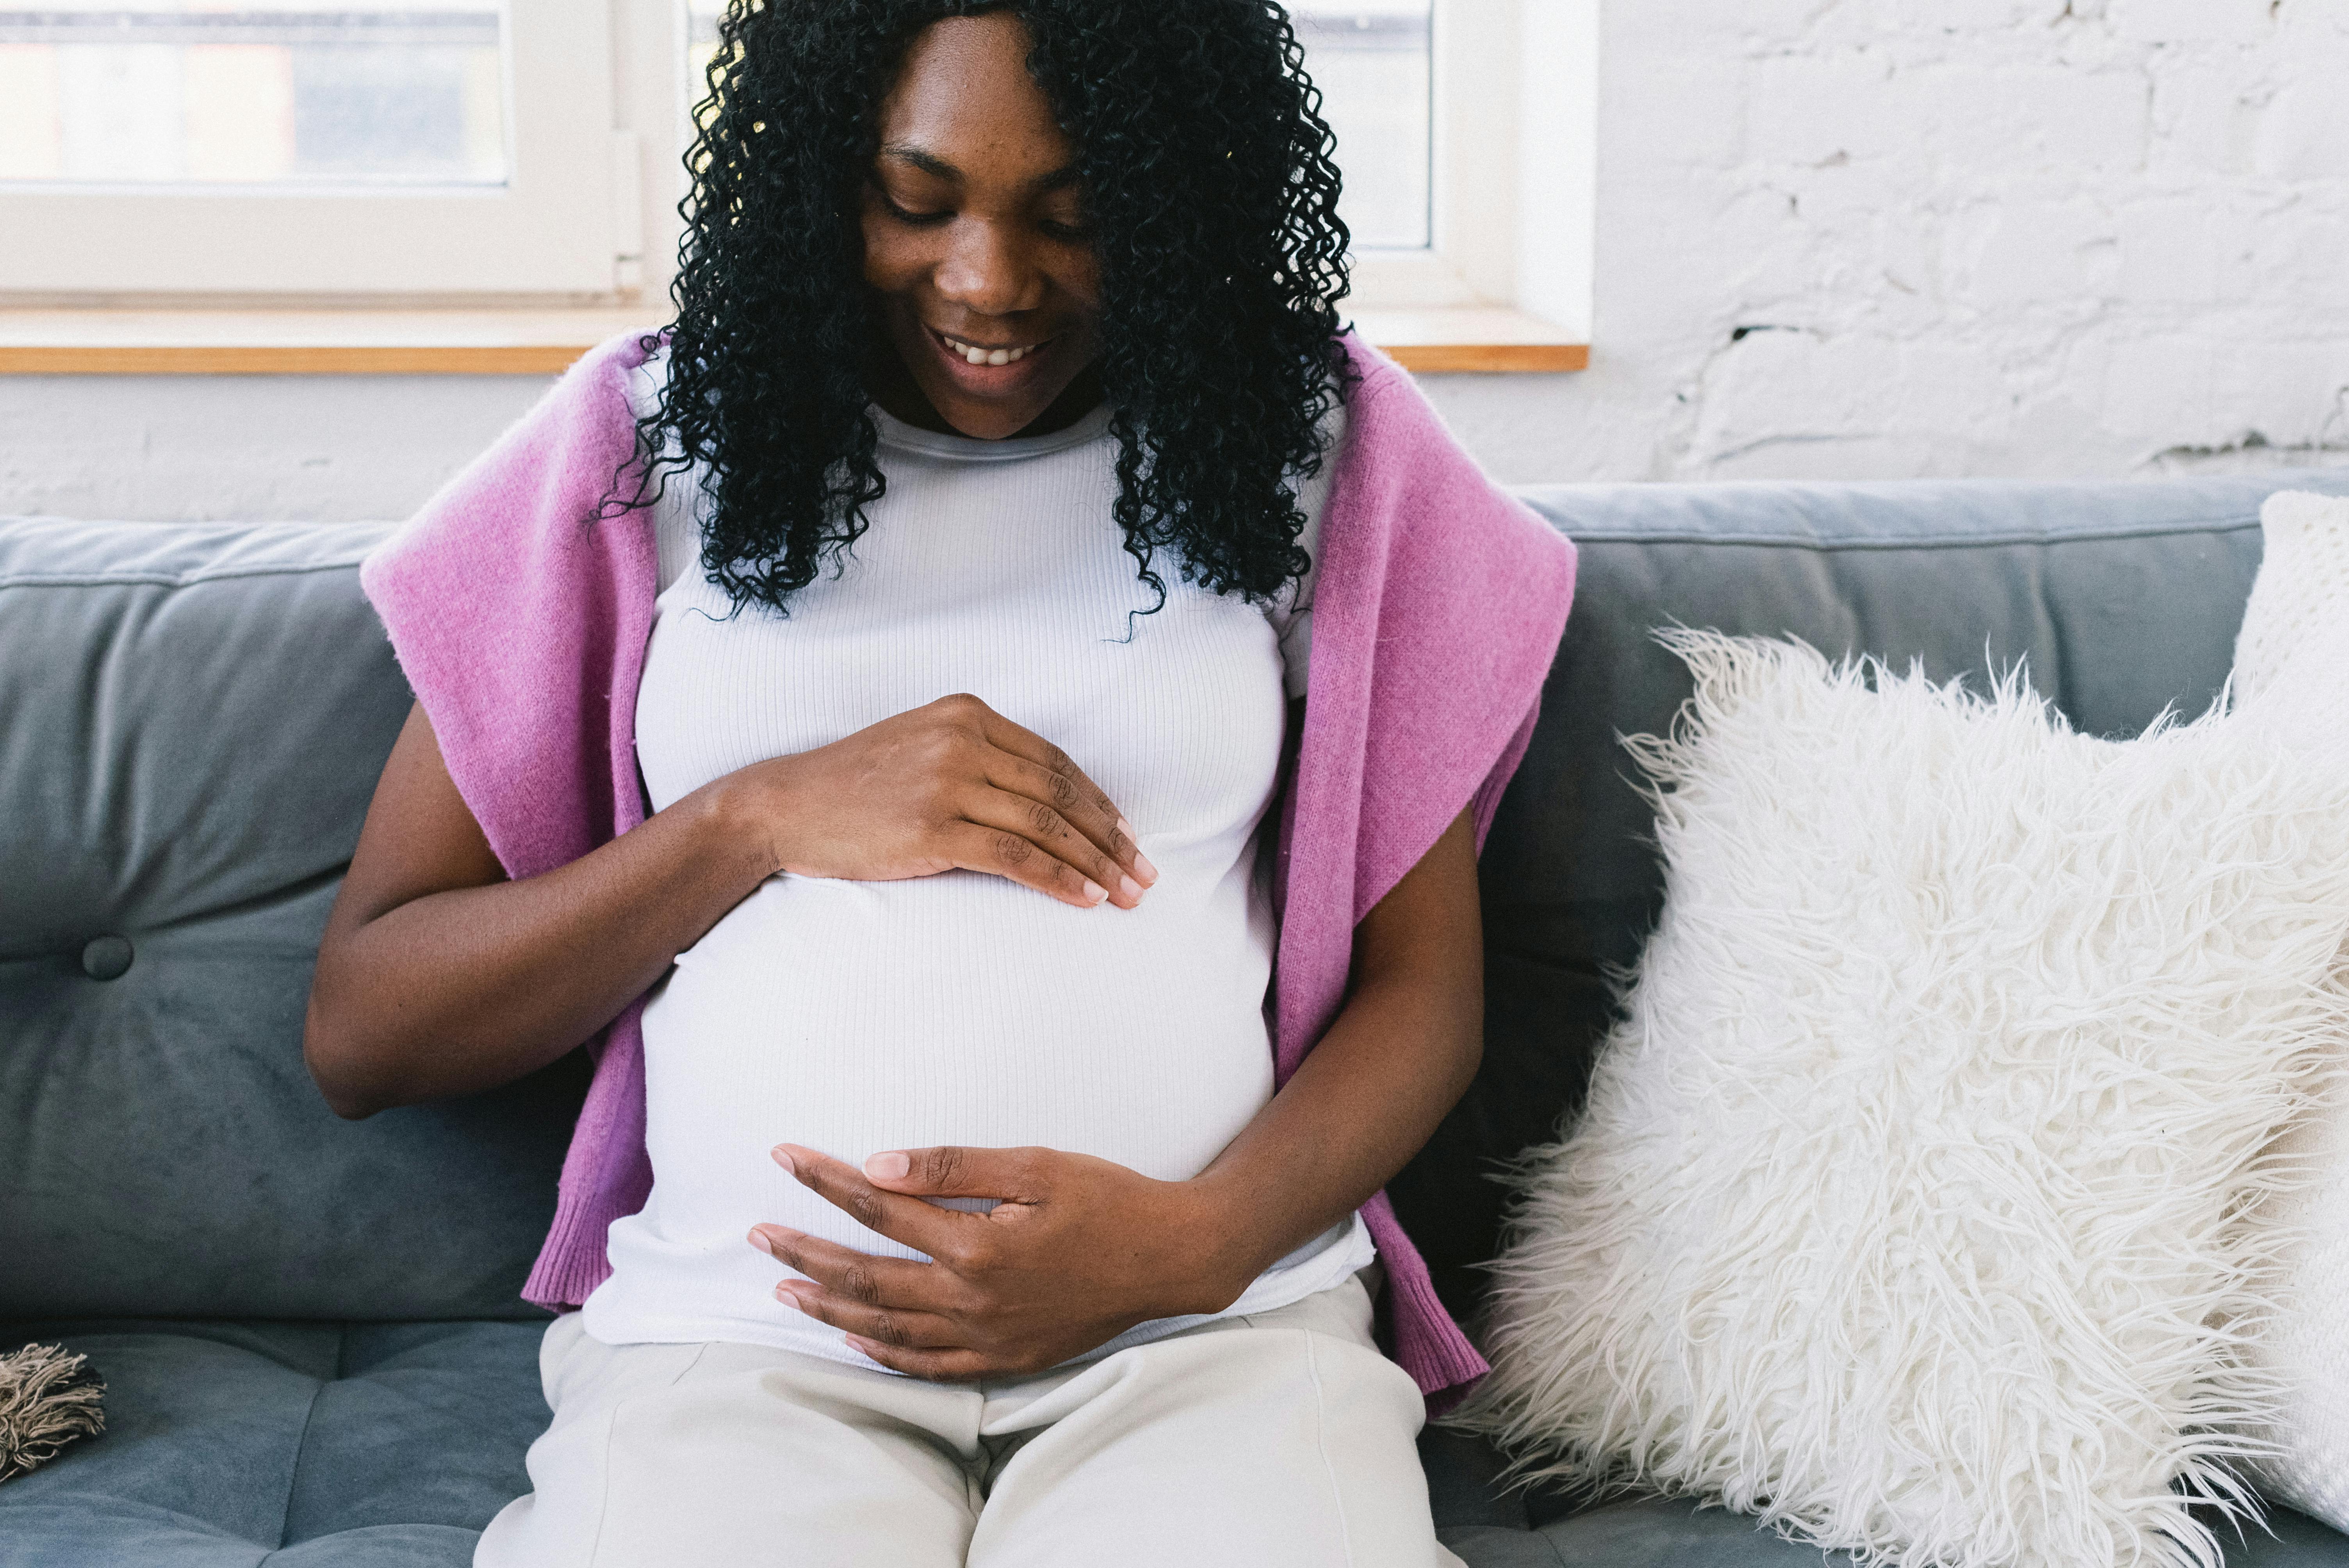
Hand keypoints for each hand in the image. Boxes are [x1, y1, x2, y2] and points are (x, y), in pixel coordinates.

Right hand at [718, 693, 1155, 909]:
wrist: (785, 805)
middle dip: (1110, 838)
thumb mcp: (921, 747)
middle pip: (1060, 794)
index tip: (1127, 836)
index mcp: (967, 714)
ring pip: (1045, 826)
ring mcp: (947, 782)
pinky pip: (1014, 857)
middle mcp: (963, 740)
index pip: (1054, 762)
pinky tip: (1085, 899)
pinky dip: (1057, 879)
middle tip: (1144, 874)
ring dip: (1094, 864)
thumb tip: (1043, 803)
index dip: (1099, 802)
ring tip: (1125, 895)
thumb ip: (978, 759)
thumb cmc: (854, 785)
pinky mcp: (933, 828)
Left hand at [748, 1143, 1254, 1380]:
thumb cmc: (1109, 1200)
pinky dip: (882, 1351)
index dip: (825, 1181)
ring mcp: (986, 1337)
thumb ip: (955, 1167)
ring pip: (885, 1326)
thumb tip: (879, 1165)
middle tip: (757, 1233)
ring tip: (784, 1286)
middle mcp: (972, 1299)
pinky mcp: (1005, 1357)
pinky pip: (927, 1364)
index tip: (784, 1158)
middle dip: (805, 1251)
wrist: (1170, 1257)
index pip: (879, 1209)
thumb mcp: (1037, 1164)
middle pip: (866, 1276)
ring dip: (828, 1306)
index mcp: (977, 1245)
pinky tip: (854, 1336)